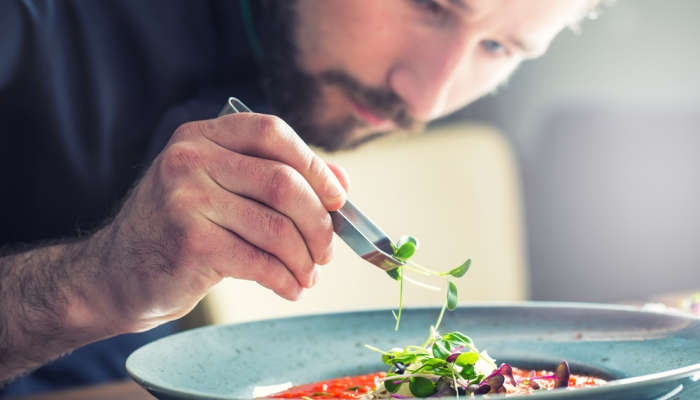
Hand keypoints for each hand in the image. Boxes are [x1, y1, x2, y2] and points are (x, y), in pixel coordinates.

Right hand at [90, 113, 347, 331]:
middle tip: (326, 251)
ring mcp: (186, 200)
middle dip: (318, 223)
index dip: (315, 165)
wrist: (116, 273)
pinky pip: (260, 262)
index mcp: (202, 136)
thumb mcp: (220, 189)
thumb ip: (276, 177)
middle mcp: (190, 159)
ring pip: (277, 227)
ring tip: (308, 276)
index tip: (337, 199)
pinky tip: (290, 288)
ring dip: (305, 259)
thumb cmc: (180, 229)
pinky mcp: (189, 243)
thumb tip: (342, 182)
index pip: (273, 132)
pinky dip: (286, 280)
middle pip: (283, 183)